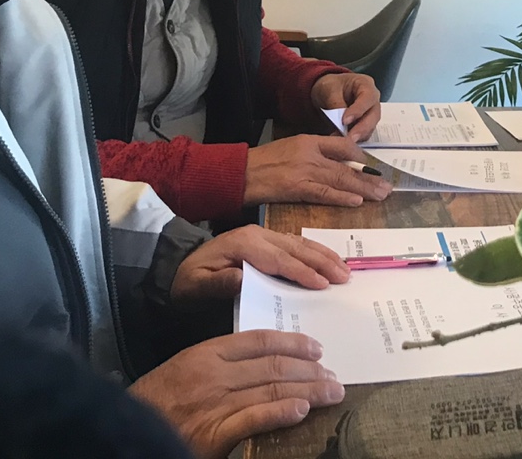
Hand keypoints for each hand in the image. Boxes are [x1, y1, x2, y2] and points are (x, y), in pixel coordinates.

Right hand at [129, 331, 343, 458]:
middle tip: (333, 375)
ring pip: (273, 390)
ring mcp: (214, 404)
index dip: (294, 343)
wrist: (120, 434)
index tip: (317, 348)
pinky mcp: (213, 434)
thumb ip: (220, 363)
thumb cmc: (154, 404)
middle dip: (310, 370)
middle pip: (274, 365)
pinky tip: (302, 410)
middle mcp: (212, 375)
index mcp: (205, 354)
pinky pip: (255, 418)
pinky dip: (282, 413)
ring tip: (331, 392)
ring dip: (309, 390)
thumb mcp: (184, 371)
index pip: (260, 341)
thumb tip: (263, 362)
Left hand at [172, 225, 349, 302]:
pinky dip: (315, 251)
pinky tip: (329, 259)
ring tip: (345, 269)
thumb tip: (242, 280)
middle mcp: (257, 234)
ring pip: (300, 243)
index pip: (279, 260)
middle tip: (345, 277)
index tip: (323, 284)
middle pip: (296, 247)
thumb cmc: (187, 282)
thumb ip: (217, 284)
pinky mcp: (266, 239)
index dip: (302, 272)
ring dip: (324, 255)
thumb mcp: (194, 287)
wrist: (176, 268)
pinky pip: (296, 243)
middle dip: (323, 262)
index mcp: (244, 244)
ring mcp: (263, 234)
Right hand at [243, 134, 392, 207]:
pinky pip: (324, 193)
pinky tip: (357, 201)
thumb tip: (335, 165)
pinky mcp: (296, 188)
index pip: (343, 146)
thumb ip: (313, 154)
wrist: (238, 172)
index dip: (360, 158)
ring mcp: (305, 170)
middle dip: (369, 177)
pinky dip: (342, 197)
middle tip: (387, 187)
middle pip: (347, 165)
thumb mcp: (291, 148)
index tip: (372, 169)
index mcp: (310, 141)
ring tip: (381, 195)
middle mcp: (311, 153)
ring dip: (363, 188)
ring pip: (341, 179)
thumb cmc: (263, 162)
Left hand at [311, 72, 380, 140]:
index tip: (345, 121)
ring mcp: (370, 113)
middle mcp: (372, 100)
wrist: (328, 92)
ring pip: (370, 127)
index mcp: (366, 85)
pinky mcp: (364, 125)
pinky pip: (363, 134)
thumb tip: (341, 123)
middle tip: (350, 139)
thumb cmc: (331, 86)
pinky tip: (345, 143)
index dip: (358, 110)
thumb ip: (336, 104)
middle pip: (374, 115)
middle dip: (362, 128)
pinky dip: (355, 139)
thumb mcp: (329, 89)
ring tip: (344, 143)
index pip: (367, 98)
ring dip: (359, 136)